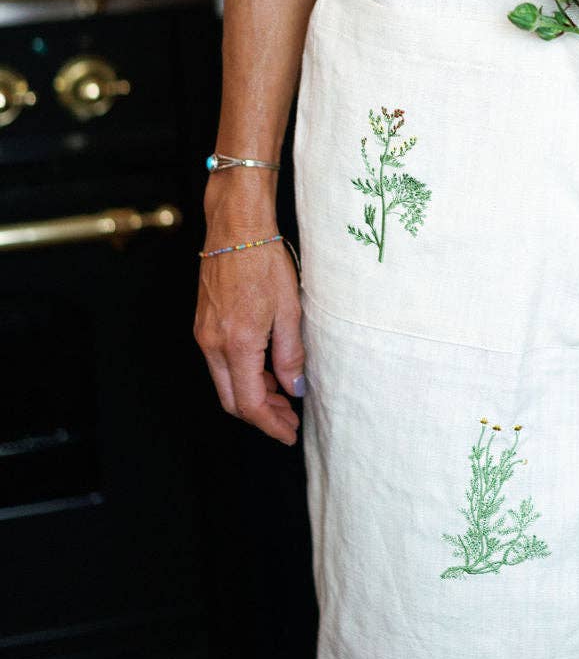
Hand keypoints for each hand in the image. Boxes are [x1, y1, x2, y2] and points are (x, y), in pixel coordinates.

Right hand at [194, 228, 304, 445]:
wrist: (236, 226)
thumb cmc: (264, 259)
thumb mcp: (289, 309)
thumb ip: (291, 354)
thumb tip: (295, 388)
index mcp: (237, 342)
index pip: (250, 403)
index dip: (271, 423)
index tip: (289, 432)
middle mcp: (213, 343)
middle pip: (232, 400)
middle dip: (261, 415)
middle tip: (289, 419)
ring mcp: (204, 333)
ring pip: (225, 382)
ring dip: (252, 394)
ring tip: (283, 395)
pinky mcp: (203, 324)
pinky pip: (220, 362)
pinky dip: (242, 374)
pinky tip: (265, 370)